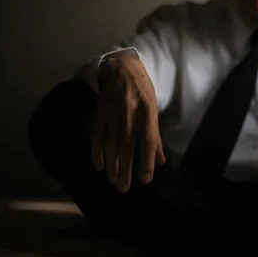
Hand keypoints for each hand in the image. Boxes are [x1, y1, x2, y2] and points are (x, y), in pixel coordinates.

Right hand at [91, 56, 164, 191]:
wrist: (120, 67)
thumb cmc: (142, 90)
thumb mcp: (153, 108)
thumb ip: (156, 136)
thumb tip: (161, 161)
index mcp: (147, 112)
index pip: (148, 141)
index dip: (146, 161)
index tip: (145, 180)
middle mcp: (130, 114)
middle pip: (127, 146)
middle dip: (125, 169)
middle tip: (123, 188)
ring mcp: (113, 113)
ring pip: (111, 144)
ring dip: (111, 164)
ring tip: (112, 180)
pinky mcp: (100, 112)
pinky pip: (97, 135)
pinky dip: (97, 151)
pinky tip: (98, 165)